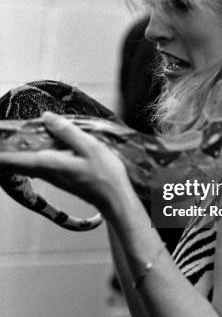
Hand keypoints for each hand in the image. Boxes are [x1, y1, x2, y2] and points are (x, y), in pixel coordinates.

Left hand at [0, 112, 133, 217]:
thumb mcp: (88, 146)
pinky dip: (30, 155)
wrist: (114, 198)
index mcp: (48, 163)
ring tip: (12, 139)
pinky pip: (38, 164)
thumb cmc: (105, 175)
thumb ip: (66, 131)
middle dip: (5, 151)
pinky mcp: (60, 177)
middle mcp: (46, 172)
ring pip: (26, 162)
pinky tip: (39, 144)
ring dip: (16, 152)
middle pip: (14, 162)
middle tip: (4, 136)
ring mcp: (52, 176)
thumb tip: (46, 117)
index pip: (11, 160)